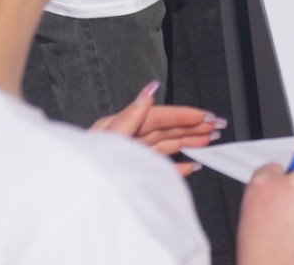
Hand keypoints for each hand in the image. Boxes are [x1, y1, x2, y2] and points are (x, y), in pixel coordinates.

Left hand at [91, 81, 225, 176]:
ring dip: (189, 143)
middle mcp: (126, 140)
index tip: (204, 116)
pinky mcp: (134, 175)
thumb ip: (130, 116)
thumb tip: (148, 91)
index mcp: (118, 127)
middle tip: (215, 125)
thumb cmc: (86, 170)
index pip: (158, 116)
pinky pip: (161, 168)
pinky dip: (179, 167)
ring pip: (166, 146)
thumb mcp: (110, 140)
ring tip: (209, 140)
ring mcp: (131, 158)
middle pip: (165, 130)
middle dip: (192, 127)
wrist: (78, 203)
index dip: (182, 115)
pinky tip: (192, 165)